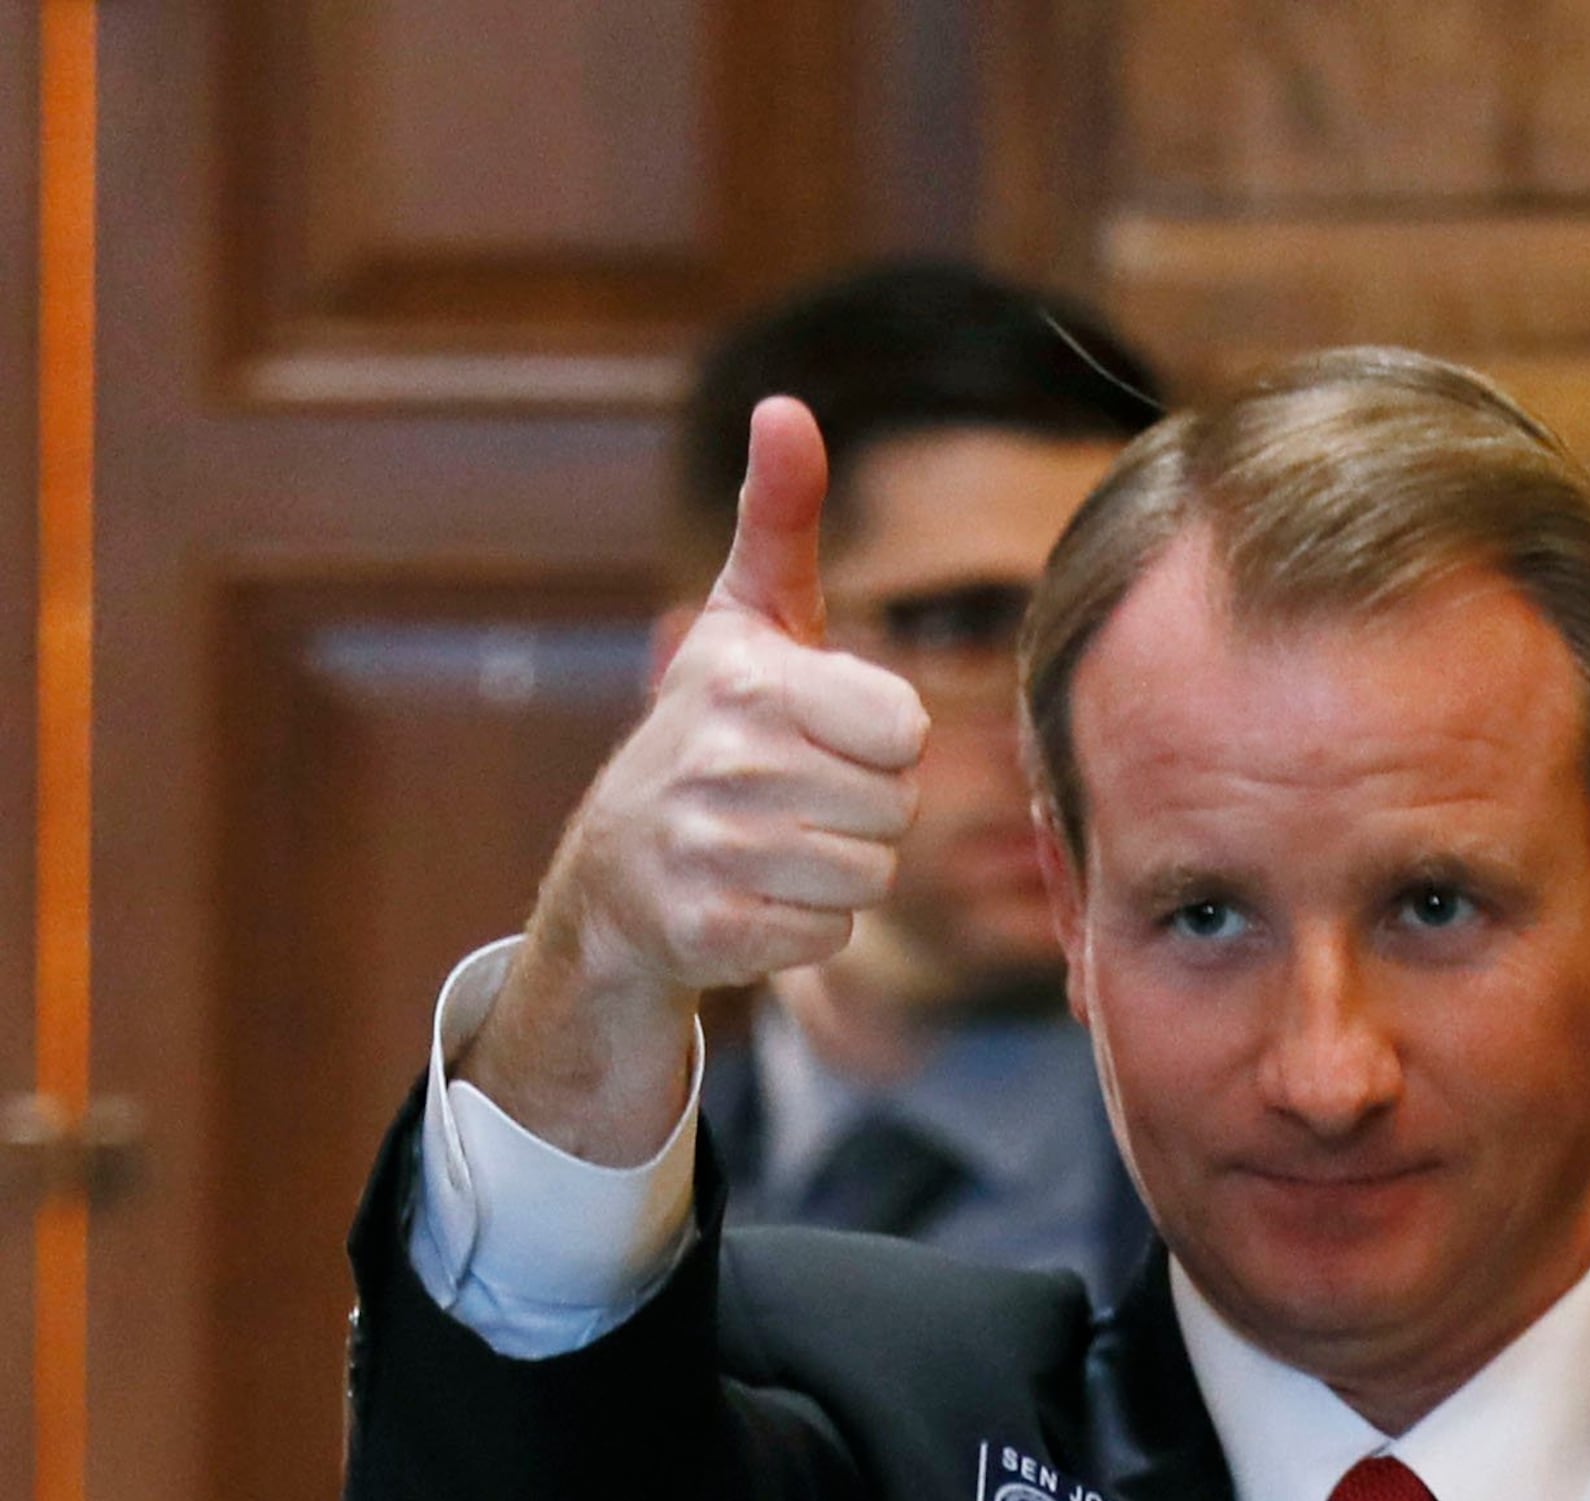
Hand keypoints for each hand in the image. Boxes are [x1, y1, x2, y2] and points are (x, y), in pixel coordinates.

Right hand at [464, 394, 930, 1161]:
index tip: (819, 737)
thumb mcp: (745, 623)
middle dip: (861, 813)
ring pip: (869, 878)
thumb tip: (786, 408)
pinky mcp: (706, 930)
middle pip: (895, 809)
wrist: (618, 873)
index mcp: (748, 680)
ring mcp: (706, 849)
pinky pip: (830, 936)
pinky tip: (753, 899)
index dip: (878, 743)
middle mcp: (721, 759)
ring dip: (837, 873)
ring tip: (773, 847)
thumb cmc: (713, 734)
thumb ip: (778, 521)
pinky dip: (805, 929)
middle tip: (791, 800)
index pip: (904, 728)